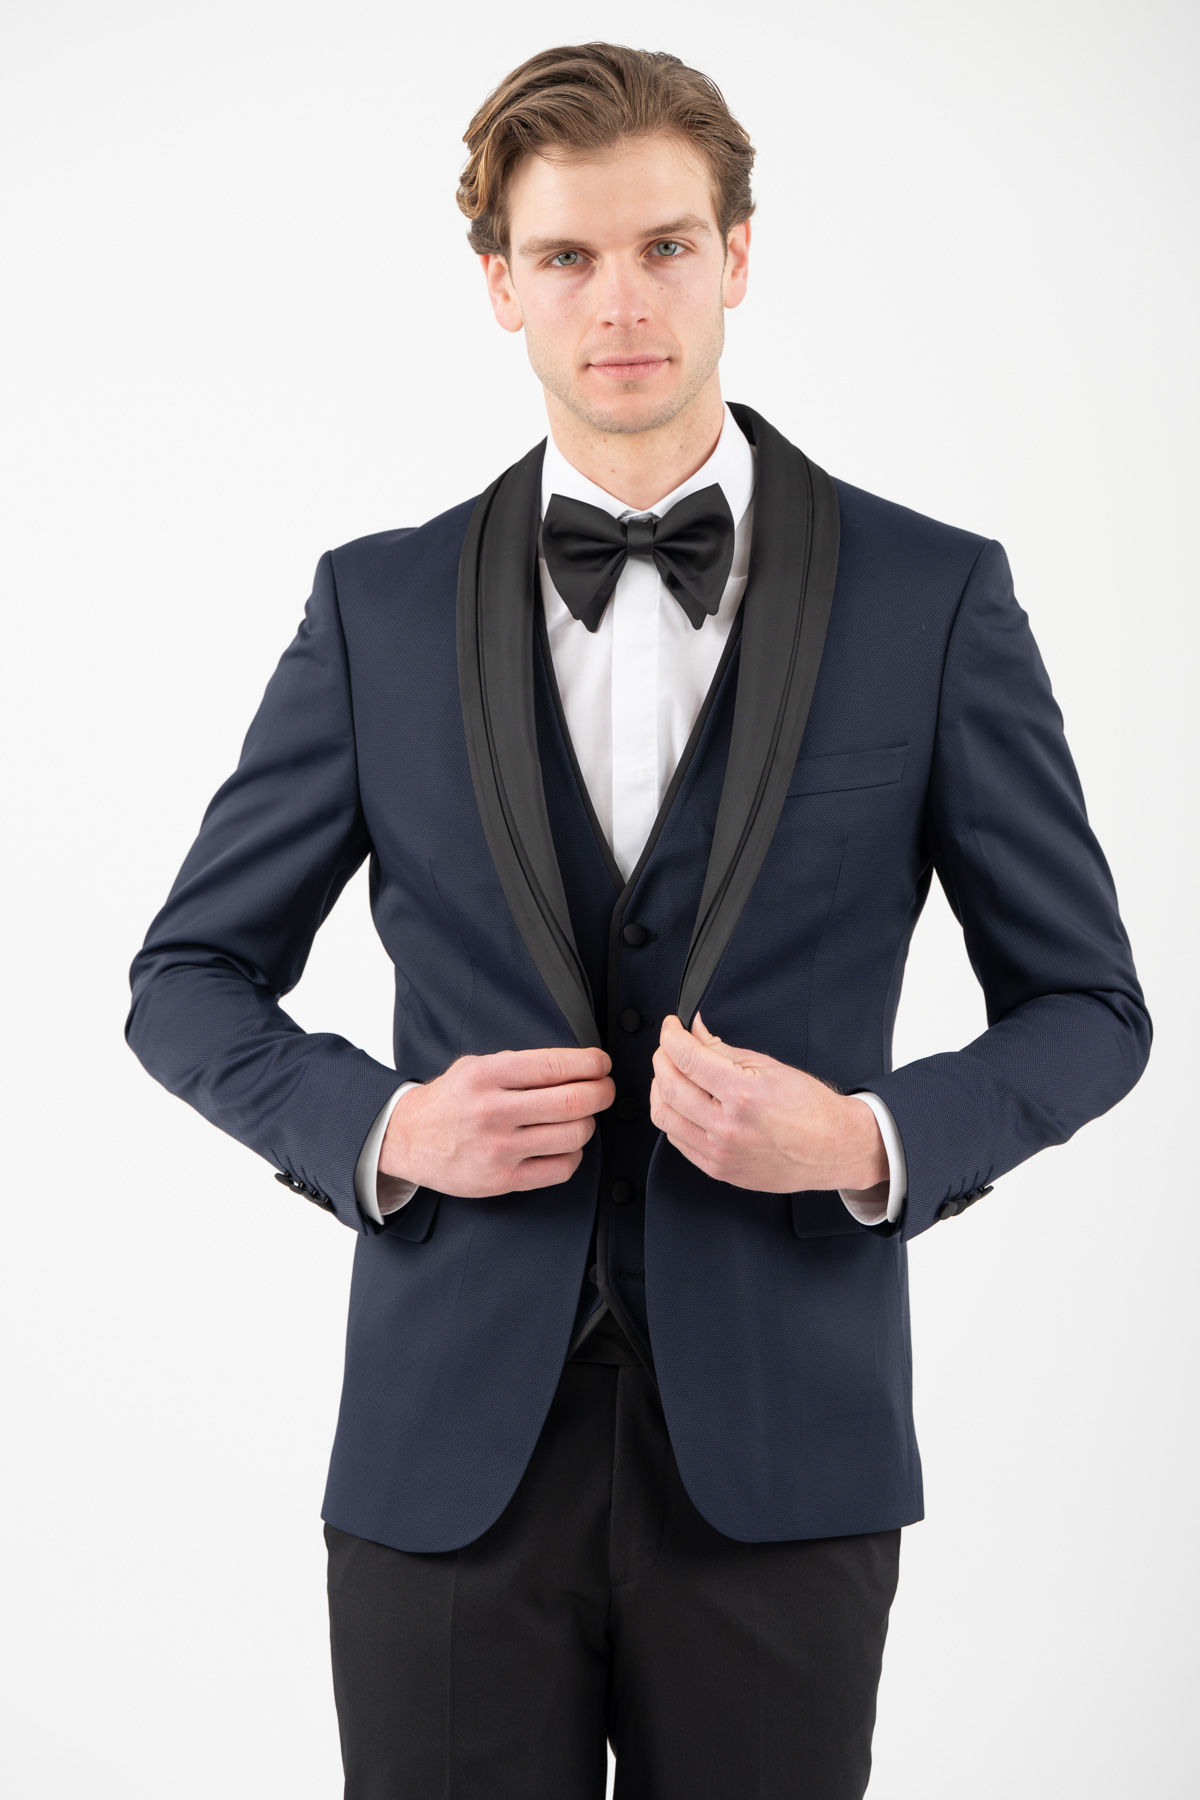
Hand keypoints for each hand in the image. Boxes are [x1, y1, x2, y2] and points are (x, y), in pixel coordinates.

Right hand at [379, 1047, 614, 1198]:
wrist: (408, 1138)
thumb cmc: (450, 1100)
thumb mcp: (475, 1066)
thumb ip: (518, 1065)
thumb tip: (575, 1065)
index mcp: (486, 1076)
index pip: (554, 1066)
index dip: (590, 1064)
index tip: (601, 1064)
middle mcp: (492, 1111)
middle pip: (572, 1102)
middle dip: (602, 1093)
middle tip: (606, 1090)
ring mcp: (498, 1149)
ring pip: (573, 1136)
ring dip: (588, 1124)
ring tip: (581, 1118)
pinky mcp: (502, 1180)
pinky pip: (561, 1169)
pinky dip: (574, 1155)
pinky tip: (565, 1146)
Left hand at [650, 1013, 887, 1194]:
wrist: (833, 1148)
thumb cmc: (810, 1108)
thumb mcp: (769, 1067)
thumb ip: (723, 1050)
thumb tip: (694, 1032)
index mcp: (743, 1095)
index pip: (686, 1059)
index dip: (670, 1036)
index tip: (671, 1027)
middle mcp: (727, 1128)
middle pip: (668, 1086)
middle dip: (662, 1058)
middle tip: (670, 1047)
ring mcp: (720, 1153)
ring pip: (664, 1115)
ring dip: (660, 1088)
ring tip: (673, 1074)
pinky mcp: (718, 1170)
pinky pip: (676, 1139)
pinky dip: (673, 1115)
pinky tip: (684, 1103)